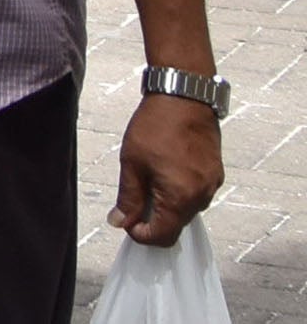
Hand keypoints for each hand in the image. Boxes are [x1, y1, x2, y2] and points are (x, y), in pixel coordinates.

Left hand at [115, 96, 223, 245]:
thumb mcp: (132, 162)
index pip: (163, 236)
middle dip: (152, 218)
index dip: (141, 234)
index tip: (126, 222)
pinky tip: (164, 171)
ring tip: (147, 178)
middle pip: (176, 225)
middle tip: (133, 197)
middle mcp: (201, 196)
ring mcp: (212, 185)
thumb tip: (120, 222)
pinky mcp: (215, 174)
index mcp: (180, 198)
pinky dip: (179, 191)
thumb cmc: (155, 127)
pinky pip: (196, 194)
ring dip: (166, 204)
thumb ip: (128, 197)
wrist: (184, 98)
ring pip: (186, 210)